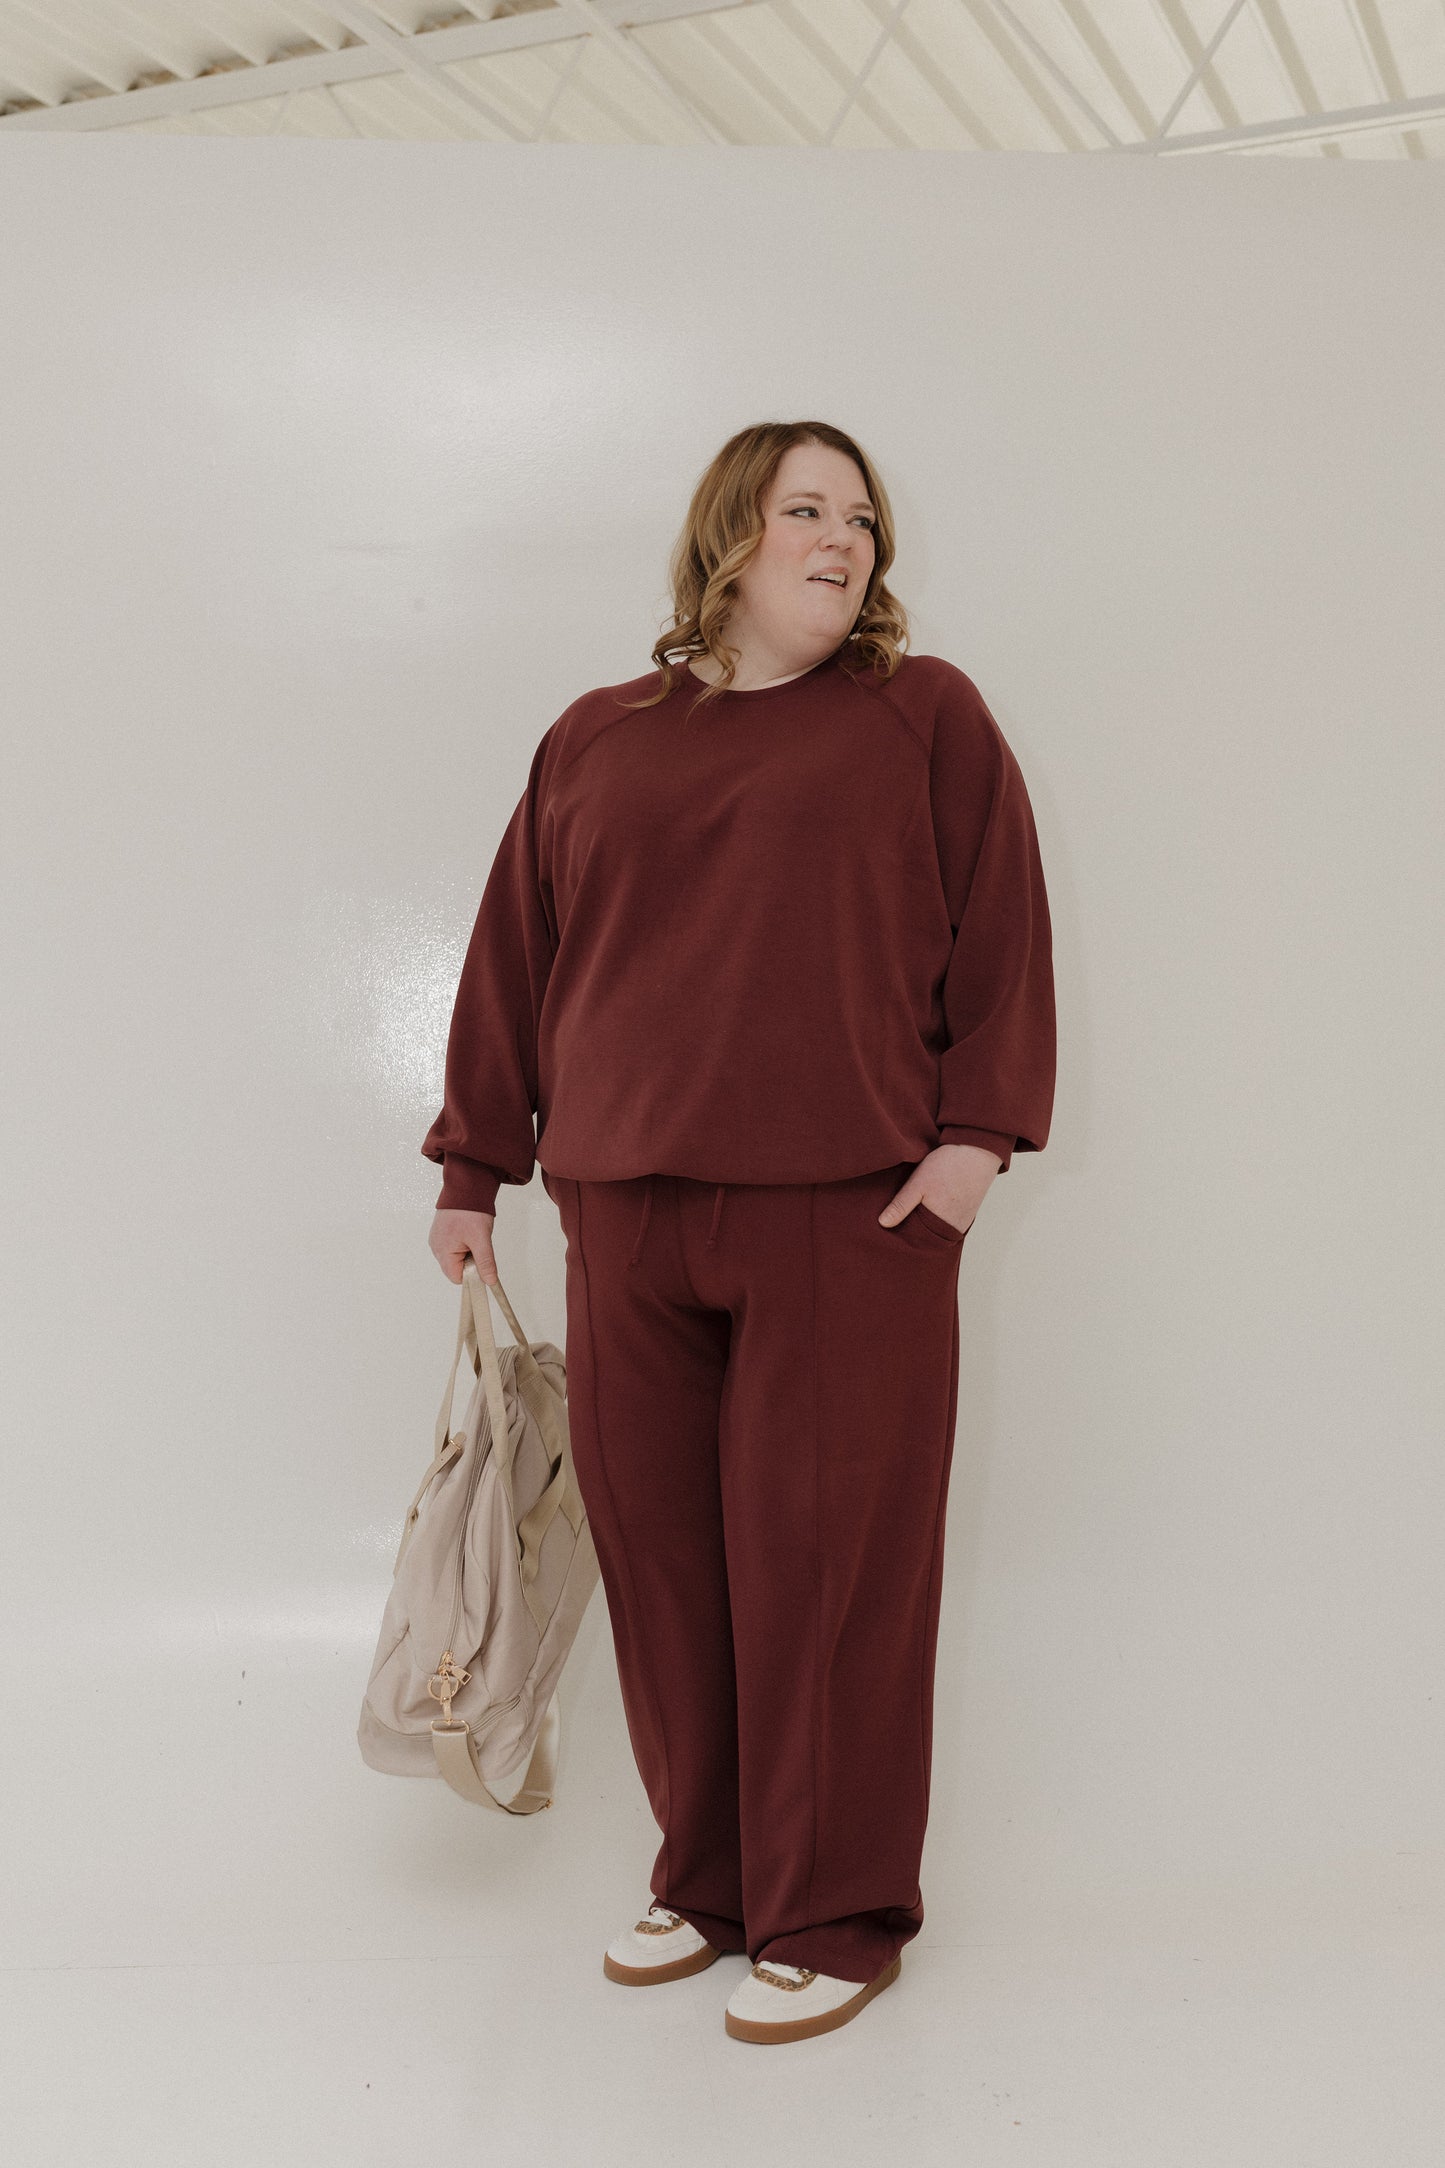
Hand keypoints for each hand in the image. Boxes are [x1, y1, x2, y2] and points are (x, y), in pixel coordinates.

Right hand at [429, 1207, 496, 1284]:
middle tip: (478, 1244)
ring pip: (456, 1257)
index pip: (457, 1277)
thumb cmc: (471, 1210)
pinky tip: (468, 1231)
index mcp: (442, 1251)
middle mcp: (436, 1247)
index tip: (482, 1262)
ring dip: (468, 1251)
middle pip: (456, 1268)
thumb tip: (490, 1281)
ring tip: (473, 1235)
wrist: (466, 1186)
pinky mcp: (442, 1232)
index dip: (472, 1274)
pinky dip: (464, 1242)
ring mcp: (438, 1239)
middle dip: (470, 1261)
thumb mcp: (481, 1239)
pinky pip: (454, 1246)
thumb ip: (485, 1263)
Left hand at [878, 1142, 999, 1236]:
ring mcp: (963, 1222)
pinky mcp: (969, 1213)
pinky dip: (940, 1216)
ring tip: (919, 1207)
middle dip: (915, 1228)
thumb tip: (883, 1224)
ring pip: (939, 1228)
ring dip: (929, 1221)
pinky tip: (934, 1204)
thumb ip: (901, 1205)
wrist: (978, 1151)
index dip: (903, 1231)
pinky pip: (950, 1221)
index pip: (916, 1239)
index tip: (891, 1225)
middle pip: (928, 1236)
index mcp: (939, 1226)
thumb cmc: (947, 1166)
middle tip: (904, 1214)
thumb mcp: (918, 1184)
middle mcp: (954, 1229)